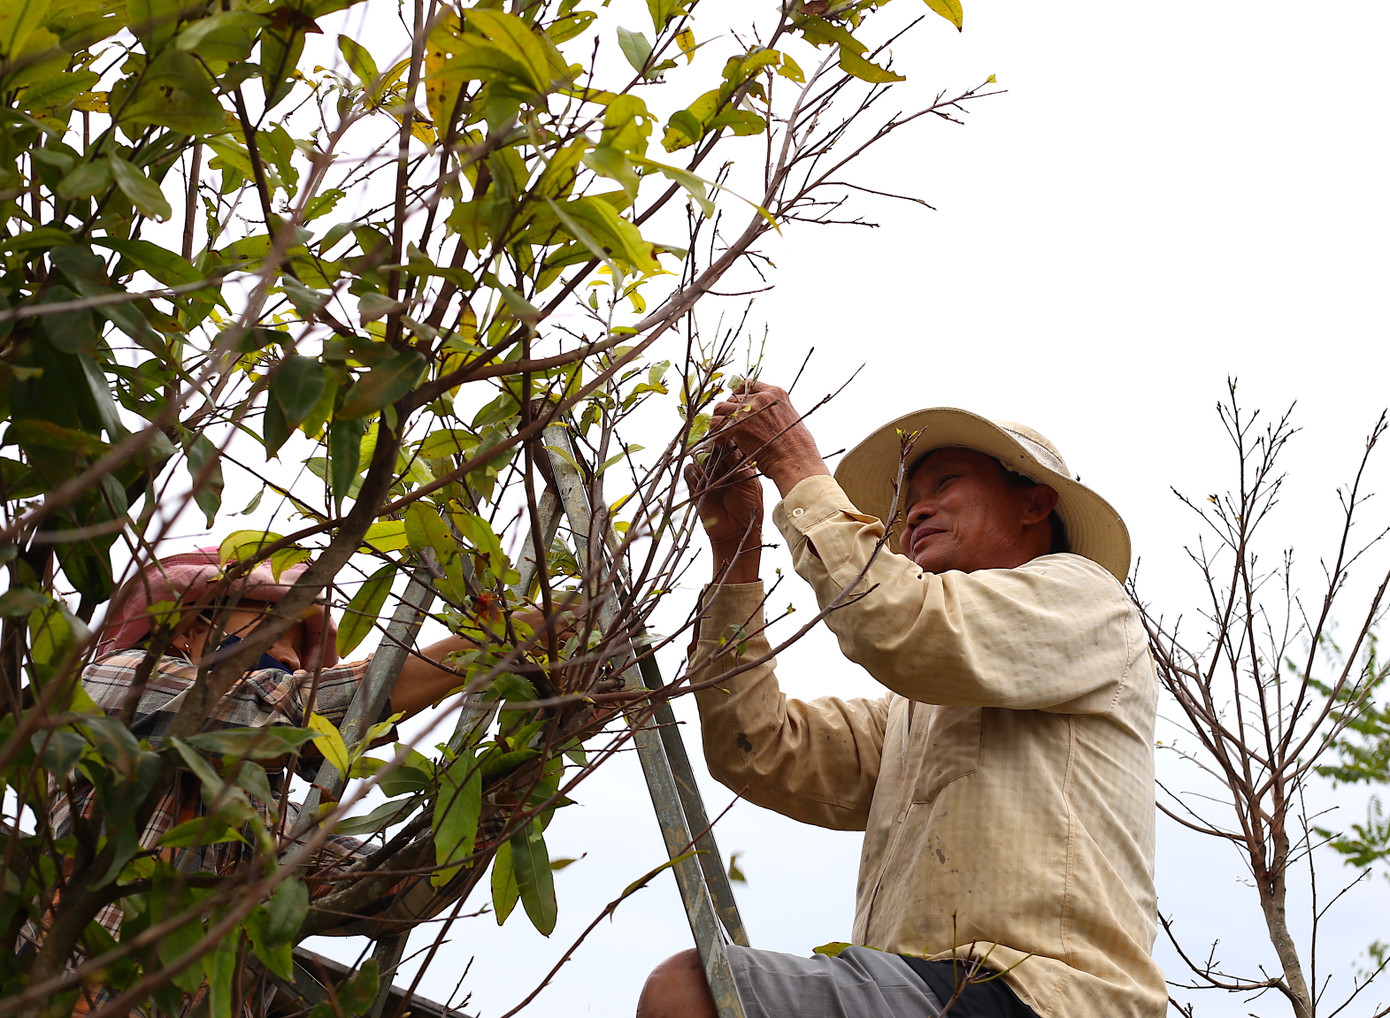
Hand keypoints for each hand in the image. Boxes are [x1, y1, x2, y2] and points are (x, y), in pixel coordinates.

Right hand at [685, 442, 762, 582]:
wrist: (737, 532)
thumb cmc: (749, 508)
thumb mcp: (748, 483)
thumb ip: (738, 465)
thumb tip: (729, 444)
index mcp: (736, 466)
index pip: (727, 447)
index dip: (724, 441)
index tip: (722, 436)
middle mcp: (721, 470)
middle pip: (710, 450)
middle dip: (710, 448)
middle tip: (713, 450)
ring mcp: (707, 479)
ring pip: (698, 460)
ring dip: (701, 461)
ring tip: (708, 468)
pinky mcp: (696, 489)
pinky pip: (689, 474)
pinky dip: (692, 473)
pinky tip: (700, 479)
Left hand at [708, 380, 829, 495]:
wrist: (796, 462)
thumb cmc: (798, 448)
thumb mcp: (790, 417)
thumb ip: (774, 410)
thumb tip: (762, 414)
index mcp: (775, 393)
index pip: (748, 384)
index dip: (739, 396)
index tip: (738, 408)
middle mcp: (761, 397)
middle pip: (732, 398)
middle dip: (730, 412)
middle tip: (730, 426)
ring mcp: (749, 410)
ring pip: (721, 408)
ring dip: (721, 421)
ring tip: (724, 434)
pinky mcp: (739, 425)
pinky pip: (716, 424)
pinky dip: (716, 433)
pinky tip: (723, 442)